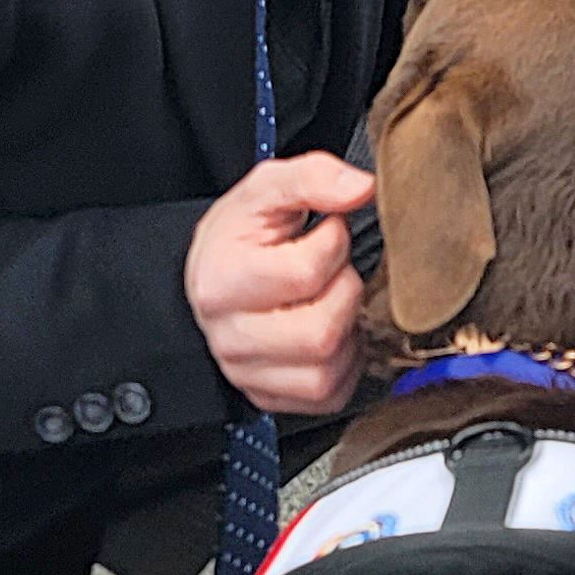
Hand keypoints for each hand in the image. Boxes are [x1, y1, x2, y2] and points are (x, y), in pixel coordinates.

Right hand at [183, 152, 372, 413]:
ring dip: (346, 333)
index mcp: (222, 283)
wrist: (213, 275)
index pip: (306, 272)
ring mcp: (249, 373)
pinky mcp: (270, 397)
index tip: (326, 231)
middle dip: (344, 294)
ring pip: (326, 373)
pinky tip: (331, 333)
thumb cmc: (240, 236)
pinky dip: (343, 366)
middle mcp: (231, 337)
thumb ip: (312, 176)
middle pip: (320, 334)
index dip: (333, 243)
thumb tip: (361, 188)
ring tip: (331, 302)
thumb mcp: (266, 189)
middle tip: (334, 272)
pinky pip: (328, 397)